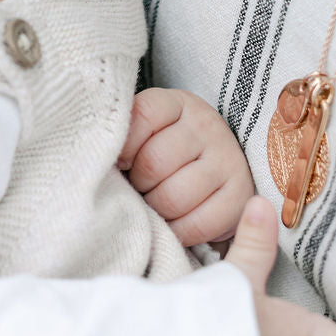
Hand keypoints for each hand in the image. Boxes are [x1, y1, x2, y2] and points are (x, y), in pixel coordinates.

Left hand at [118, 86, 254, 247]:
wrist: (220, 164)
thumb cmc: (169, 148)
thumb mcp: (149, 129)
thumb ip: (125, 134)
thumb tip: (95, 158)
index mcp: (178, 103)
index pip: (142, 115)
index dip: (123, 145)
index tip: (120, 162)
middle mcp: (207, 126)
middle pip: (154, 163)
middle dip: (139, 184)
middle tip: (140, 188)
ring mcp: (227, 159)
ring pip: (174, 197)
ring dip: (157, 210)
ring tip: (156, 205)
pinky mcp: (240, 195)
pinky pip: (198, 224)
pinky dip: (178, 231)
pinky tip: (174, 222)